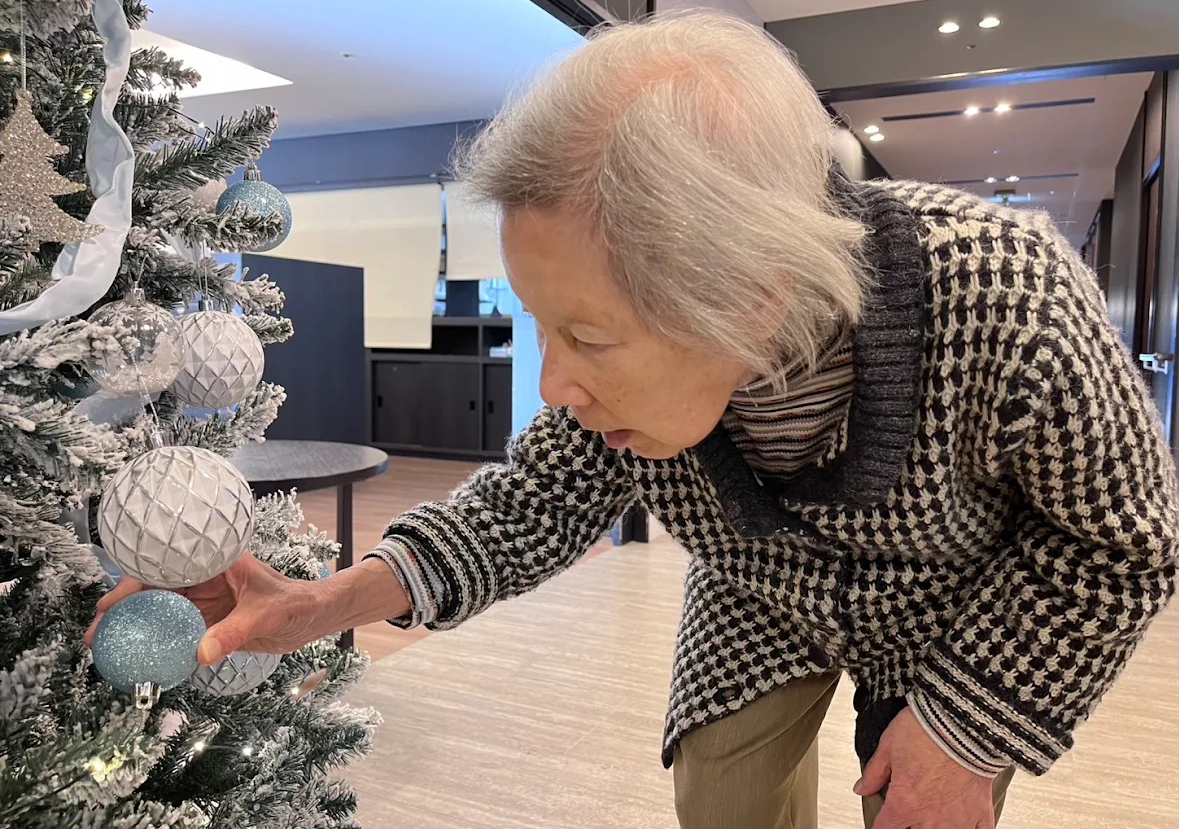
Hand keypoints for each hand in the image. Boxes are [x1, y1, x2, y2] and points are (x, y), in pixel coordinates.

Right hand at [84, 552, 322, 664]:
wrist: (315, 618)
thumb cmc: (296, 603)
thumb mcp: (265, 615)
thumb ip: (233, 633)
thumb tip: (200, 652)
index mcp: (215, 563)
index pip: (165, 567)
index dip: (133, 583)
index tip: (110, 604)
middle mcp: (204, 580)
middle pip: (154, 591)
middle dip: (123, 609)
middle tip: (96, 634)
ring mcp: (205, 603)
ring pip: (161, 613)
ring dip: (136, 629)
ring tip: (108, 648)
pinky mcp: (210, 625)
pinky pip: (178, 633)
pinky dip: (159, 644)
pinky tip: (140, 658)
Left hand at [855, 707, 997, 828]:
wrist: (962, 723)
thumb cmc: (924, 730)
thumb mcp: (888, 746)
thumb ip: (874, 773)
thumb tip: (862, 788)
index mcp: (904, 804)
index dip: (879, 825)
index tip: (882, 820)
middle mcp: (929, 817)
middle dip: (908, 824)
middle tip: (908, 810)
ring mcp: (957, 818)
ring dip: (934, 827)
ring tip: (930, 815)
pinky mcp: (981, 812)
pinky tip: (963, 824)